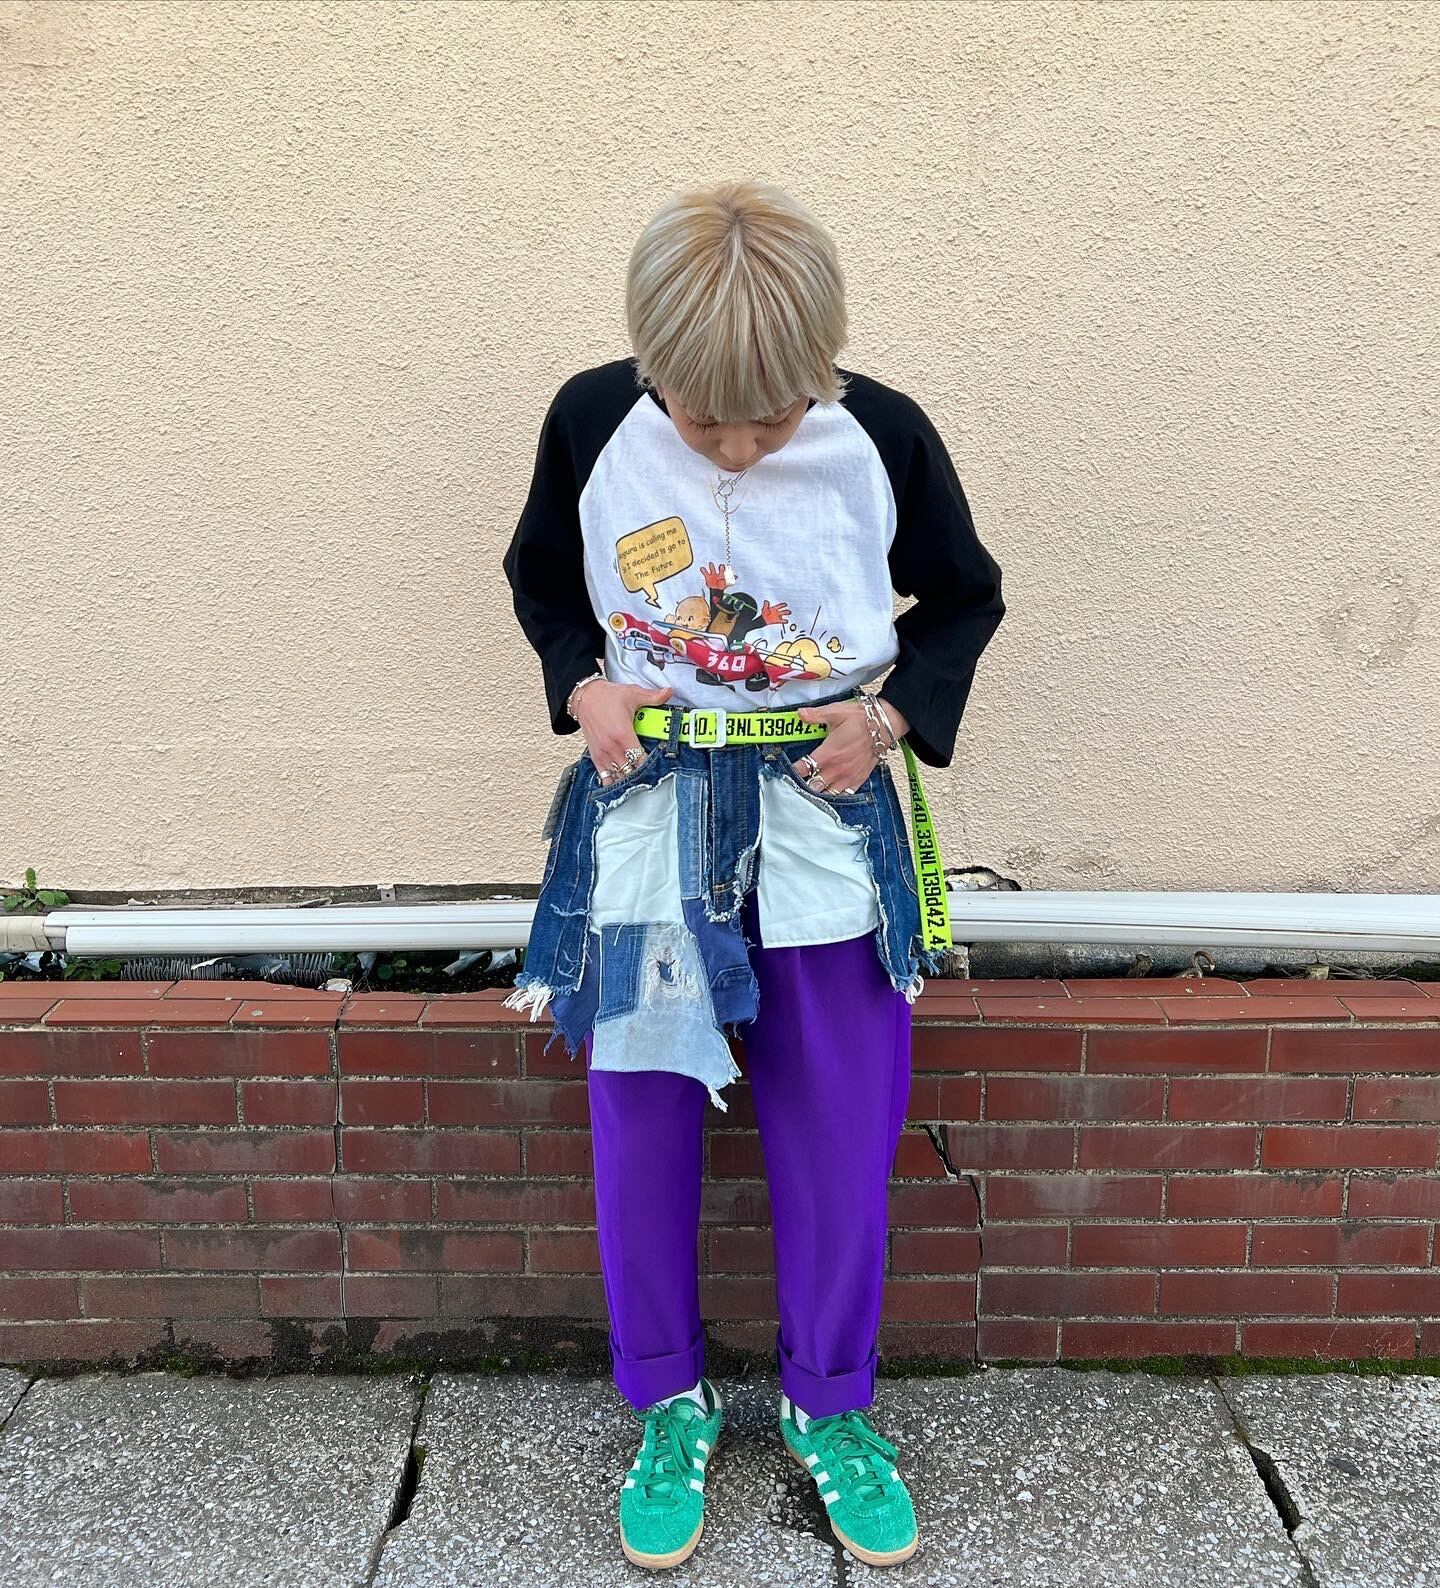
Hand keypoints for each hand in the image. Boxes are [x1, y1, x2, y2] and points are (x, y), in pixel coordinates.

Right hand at [574, 680, 673, 783]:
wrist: (584, 697)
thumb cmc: (607, 696)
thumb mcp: (632, 693)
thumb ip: (653, 697)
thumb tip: (669, 692)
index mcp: (623, 735)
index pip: (640, 760)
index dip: (650, 766)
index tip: (658, 765)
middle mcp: (612, 748)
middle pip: (630, 772)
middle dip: (642, 774)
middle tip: (652, 774)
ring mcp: (603, 754)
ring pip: (618, 777)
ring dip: (629, 779)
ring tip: (639, 778)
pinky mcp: (596, 756)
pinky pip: (605, 777)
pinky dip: (614, 781)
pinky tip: (623, 781)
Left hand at [790, 696, 906, 792]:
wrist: (885, 726)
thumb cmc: (861, 719)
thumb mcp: (835, 712)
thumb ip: (815, 716)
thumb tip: (799, 714)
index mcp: (827, 754)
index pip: (803, 768)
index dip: (792, 771)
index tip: (786, 770)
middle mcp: (836, 769)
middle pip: (812, 786)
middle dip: (803, 785)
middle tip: (796, 782)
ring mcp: (848, 777)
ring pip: (827, 794)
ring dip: (818, 792)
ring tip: (811, 789)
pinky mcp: (858, 779)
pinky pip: (844, 795)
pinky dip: (835, 795)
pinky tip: (830, 792)